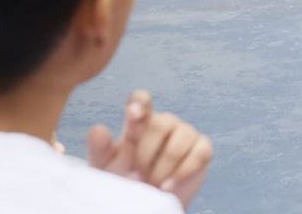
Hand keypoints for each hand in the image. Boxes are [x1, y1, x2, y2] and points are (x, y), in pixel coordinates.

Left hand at [86, 90, 212, 207]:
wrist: (146, 201)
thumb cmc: (124, 178)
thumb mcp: (106, 166)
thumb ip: (101, 148)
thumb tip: (98, 129)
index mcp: (141, 119)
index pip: (141, 99)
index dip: (139, 103)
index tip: (133, 113)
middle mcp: (165, 122)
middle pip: (159, 125)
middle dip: (145, 155)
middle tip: (134, 177)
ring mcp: (186, 133)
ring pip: (179, 143)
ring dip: (162, 169)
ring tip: (150, 186)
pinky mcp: (203, 148)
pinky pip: (198, 155)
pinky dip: (182, 173)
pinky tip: (167, 186)